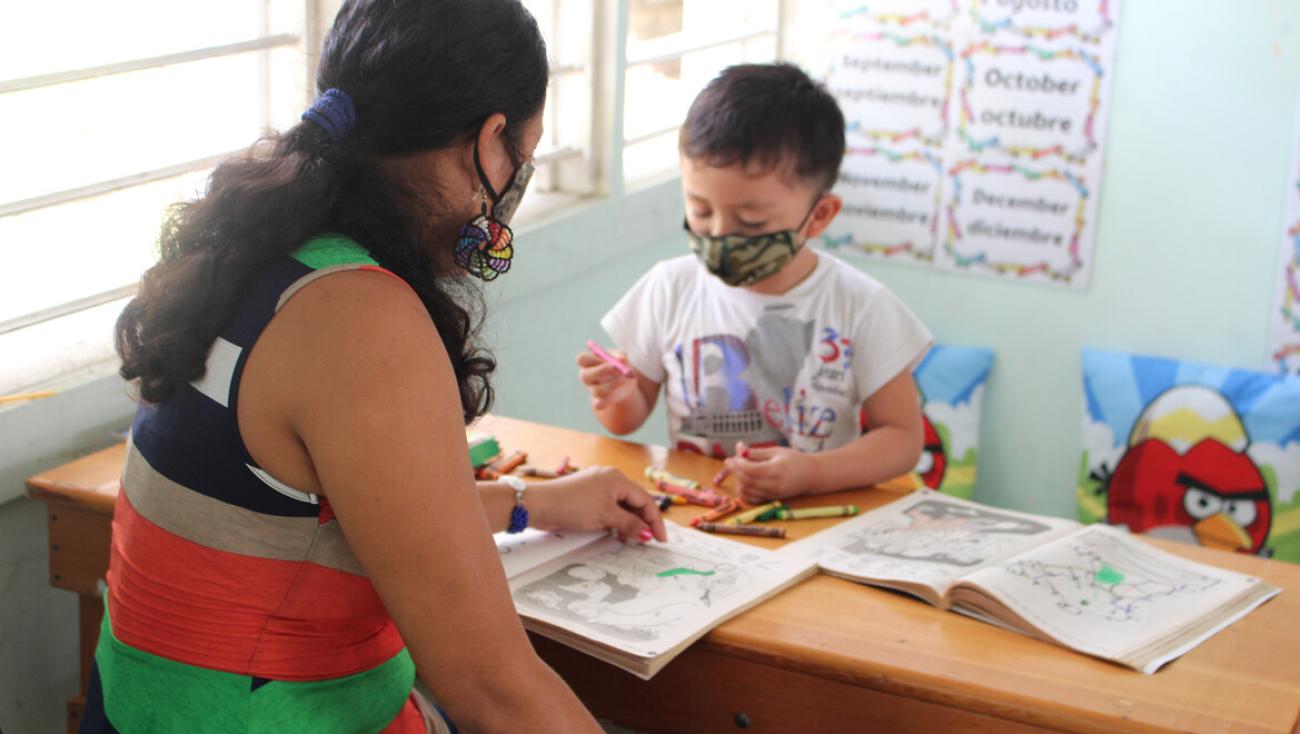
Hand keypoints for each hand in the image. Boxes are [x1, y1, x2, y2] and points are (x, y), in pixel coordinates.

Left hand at [527, 466, 667, 541]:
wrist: (539, 505)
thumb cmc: (573, 506)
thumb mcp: (606, 516)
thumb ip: (629, 524)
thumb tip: (646, 533)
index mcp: (617, 478)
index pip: (645, 500)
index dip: (655, 520)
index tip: (661, 539)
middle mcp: (609, 479)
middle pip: (634, 502)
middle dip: (642, 522)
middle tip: (649, 541)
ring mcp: (596, 487)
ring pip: (621, 506)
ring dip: (628, 523)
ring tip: (631, 540)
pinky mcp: (586, 497)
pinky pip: (608, 508)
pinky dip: (615, 520)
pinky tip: (616, 533)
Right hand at [576, 348, 638, 409]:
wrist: (626, 382)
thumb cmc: (620, 365)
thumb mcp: (622, 358)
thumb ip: (621, 357)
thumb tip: (621, 360)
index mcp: (588, 361)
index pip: (581, 359)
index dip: (593, 359)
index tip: (609, 360)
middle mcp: (586, 375)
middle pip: (585, 376)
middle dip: (602, 372)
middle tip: (619, 370)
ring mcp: (590, 389)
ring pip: (597, 390)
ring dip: (614, 385)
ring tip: (624, 380)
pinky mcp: (597, 402)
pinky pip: (600, 404)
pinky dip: (612, 398)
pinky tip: (618, 391)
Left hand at [725, 443, 820, 503]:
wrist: (810, 476)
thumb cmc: (793, 460)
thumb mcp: (776, 451)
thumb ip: (756, 452)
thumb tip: (738, 448)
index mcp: (778, 470)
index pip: (752, 470)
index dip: (739, 464)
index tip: (732, 457)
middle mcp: (775, 485)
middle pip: (747, 481)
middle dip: (735, 471)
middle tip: (730, 461)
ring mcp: (772, 494)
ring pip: (747, 491)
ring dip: (737, 480)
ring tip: (738, 470)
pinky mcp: (770, 500)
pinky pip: (751, 498)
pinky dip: (743, 491)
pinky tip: (743, 480)